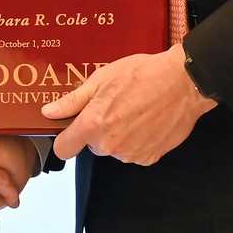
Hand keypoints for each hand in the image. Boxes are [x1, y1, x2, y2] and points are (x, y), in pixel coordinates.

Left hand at [43, 44, 215, 164]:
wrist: (183, 83)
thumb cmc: (143, 75)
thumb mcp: (102, 79)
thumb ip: (73, 100)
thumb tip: (49, 112)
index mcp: (93, 126)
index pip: (63, 149)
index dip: (66, 139)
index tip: (72, 129)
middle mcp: (109, 145)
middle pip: (92, 146)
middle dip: (99, 130)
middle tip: (115, 106)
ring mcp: (130, 154)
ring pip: (114, 149)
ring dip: (120, 135)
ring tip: (135, 110)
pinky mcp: (149, 158)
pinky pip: (134, 152)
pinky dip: (138, 141)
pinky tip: (148, 121)